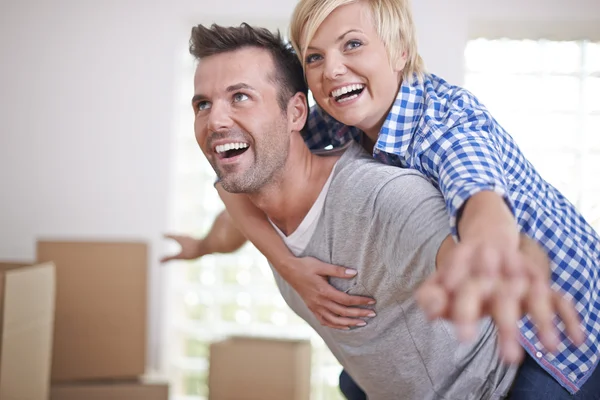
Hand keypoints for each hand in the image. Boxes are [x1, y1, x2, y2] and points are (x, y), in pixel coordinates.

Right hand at [161, 234, 206, 262]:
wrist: (208, 246)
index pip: (171, 236)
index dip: (167, 236)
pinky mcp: (197, 242)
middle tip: (167, 235)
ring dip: (179, 238)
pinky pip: (189, 241)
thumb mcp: (180, 256)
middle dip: (172, 236)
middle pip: (177, 236)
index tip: (162, 234)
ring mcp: (192, 239)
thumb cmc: (194, 251)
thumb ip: (170, 258)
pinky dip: (186, 241)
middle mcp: (186, 237)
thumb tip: (159, 261)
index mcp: (180, 239)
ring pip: (184, 238)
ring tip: (178, 239)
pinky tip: (190, 243)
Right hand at [280, 256, 375, 329]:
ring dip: (349, 323)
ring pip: (334, 320)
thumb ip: (338, 270)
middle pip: (343, 312)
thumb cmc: (305, 266)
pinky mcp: (312, 308)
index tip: (372, 301)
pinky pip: (325, 321)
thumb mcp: (321, 265)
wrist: (289, 270)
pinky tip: (344, 326)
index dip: (360, 301)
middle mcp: (320, 302)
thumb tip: (354, 272)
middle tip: (372, 314)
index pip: (346, 300)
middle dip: (359, 314)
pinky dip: (335, 325)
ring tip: (362, 323)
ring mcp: (315, 307)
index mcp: (324, 291)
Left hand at [416, 233, 583, 362]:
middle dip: (507, 324)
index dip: (463, 307)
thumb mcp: (439, 280)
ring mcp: (519, 269)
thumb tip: (432, 313)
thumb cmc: (460, 271)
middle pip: (501, 293)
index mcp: (465, 259)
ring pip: (533, 293)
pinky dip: (567, 315)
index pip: (463, 280)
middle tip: (510, 360)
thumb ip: (430, 297)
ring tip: (550, 348)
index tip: (465, 334)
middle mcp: (495, 263)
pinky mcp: (538, 278)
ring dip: (543, 320)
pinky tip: (574, 339)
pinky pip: (557, 296)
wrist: (487, 235)